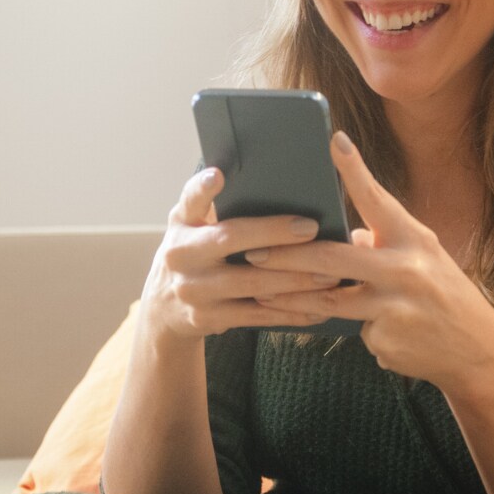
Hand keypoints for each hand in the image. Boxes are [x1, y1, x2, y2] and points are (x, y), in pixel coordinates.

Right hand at [141, 168, 345, 340]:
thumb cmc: (192, 251)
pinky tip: (319, 307)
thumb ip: (208, 202)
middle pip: (230, 240)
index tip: (219, 175)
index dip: (203, 188)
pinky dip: (290, 313)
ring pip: (251, 283)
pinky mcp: (207, 319)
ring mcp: (193, 291)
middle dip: (274, 234)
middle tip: (312, 228)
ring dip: (294, 279)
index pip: (190, 200)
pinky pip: (256, 315)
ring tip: (330, 273)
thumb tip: (253, 177)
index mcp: (181, 224)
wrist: (163, 306)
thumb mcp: (188, 224)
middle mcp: (181, 256)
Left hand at [247, 132, 493, 391]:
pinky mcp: (386, 339)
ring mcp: (394, 306)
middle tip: (252, 250)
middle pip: (332, 258)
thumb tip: (341, 237)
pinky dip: (352, 330)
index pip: (377, 198)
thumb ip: (381, 245)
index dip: (354, 169)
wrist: (478, 354)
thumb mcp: (421, 259)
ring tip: (261, 294)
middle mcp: (405, 268)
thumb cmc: (443, 296)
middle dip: (286, 255)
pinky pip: (352, 331)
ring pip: (329, 300)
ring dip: (291, 298)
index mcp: (413, 239)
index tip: (333, 140)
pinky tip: (373, 333)